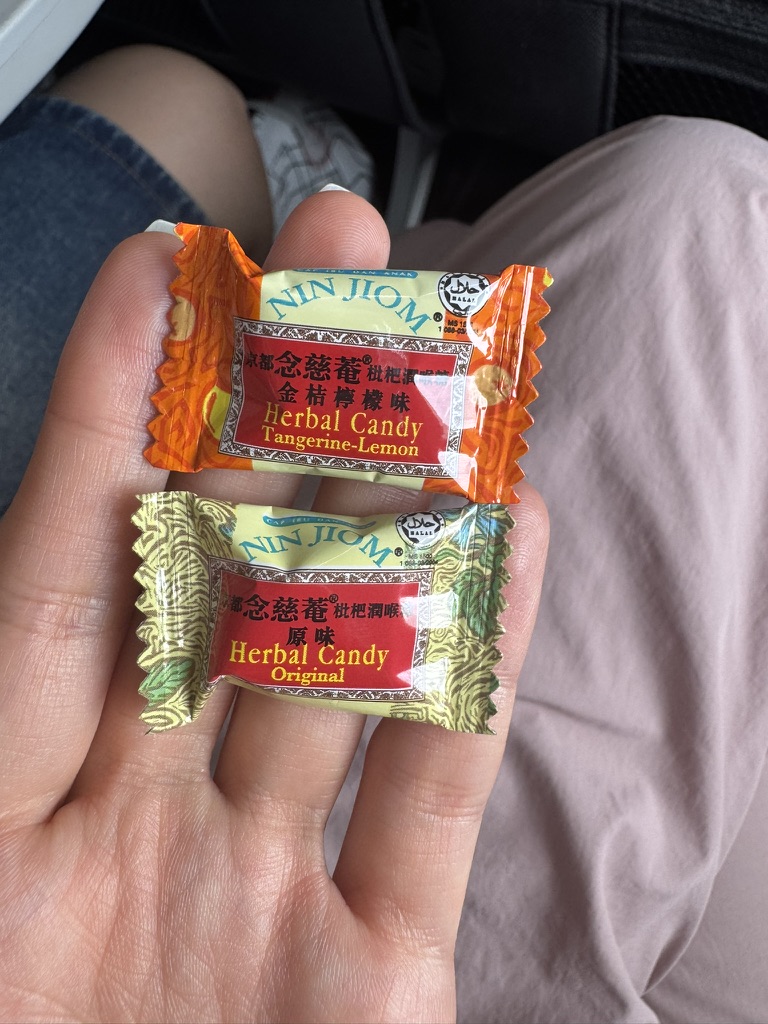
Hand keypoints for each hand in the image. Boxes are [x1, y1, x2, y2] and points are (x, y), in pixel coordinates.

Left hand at [0, 192, 547, 1022]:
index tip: (163, 272)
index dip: (115, 417)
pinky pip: (431, 802)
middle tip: (336, 258)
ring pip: (340, 666)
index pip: (58, 572)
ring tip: (448, 377)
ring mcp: (258, 900)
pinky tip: (506, 544)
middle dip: (276, 411)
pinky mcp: (374, 982)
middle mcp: (132, 835)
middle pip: (218, 582)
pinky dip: (468, 677)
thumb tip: (18, 561)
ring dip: (396, 519)